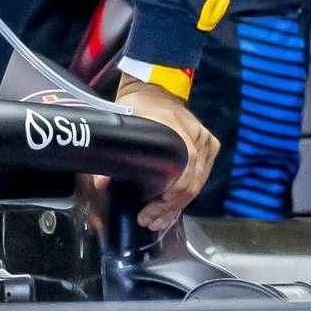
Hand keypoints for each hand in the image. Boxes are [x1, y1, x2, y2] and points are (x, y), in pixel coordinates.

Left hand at [117, 78, 216, 231]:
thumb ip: (112, 153)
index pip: (181, 176)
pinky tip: (174, 205)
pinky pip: (202, 175)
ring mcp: (205, 140)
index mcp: (175, 133)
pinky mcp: (209, 143)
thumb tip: (100, 183)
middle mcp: (196, 137)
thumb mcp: (120, 125)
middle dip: (169, 209)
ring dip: (179, 204)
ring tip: (161, 220)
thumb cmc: (136, 107)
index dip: (166, 202)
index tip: (147, 214)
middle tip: (151, 223)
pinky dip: (189, 192)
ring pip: (198, 183)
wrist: (154, 88)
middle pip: (190, 184)